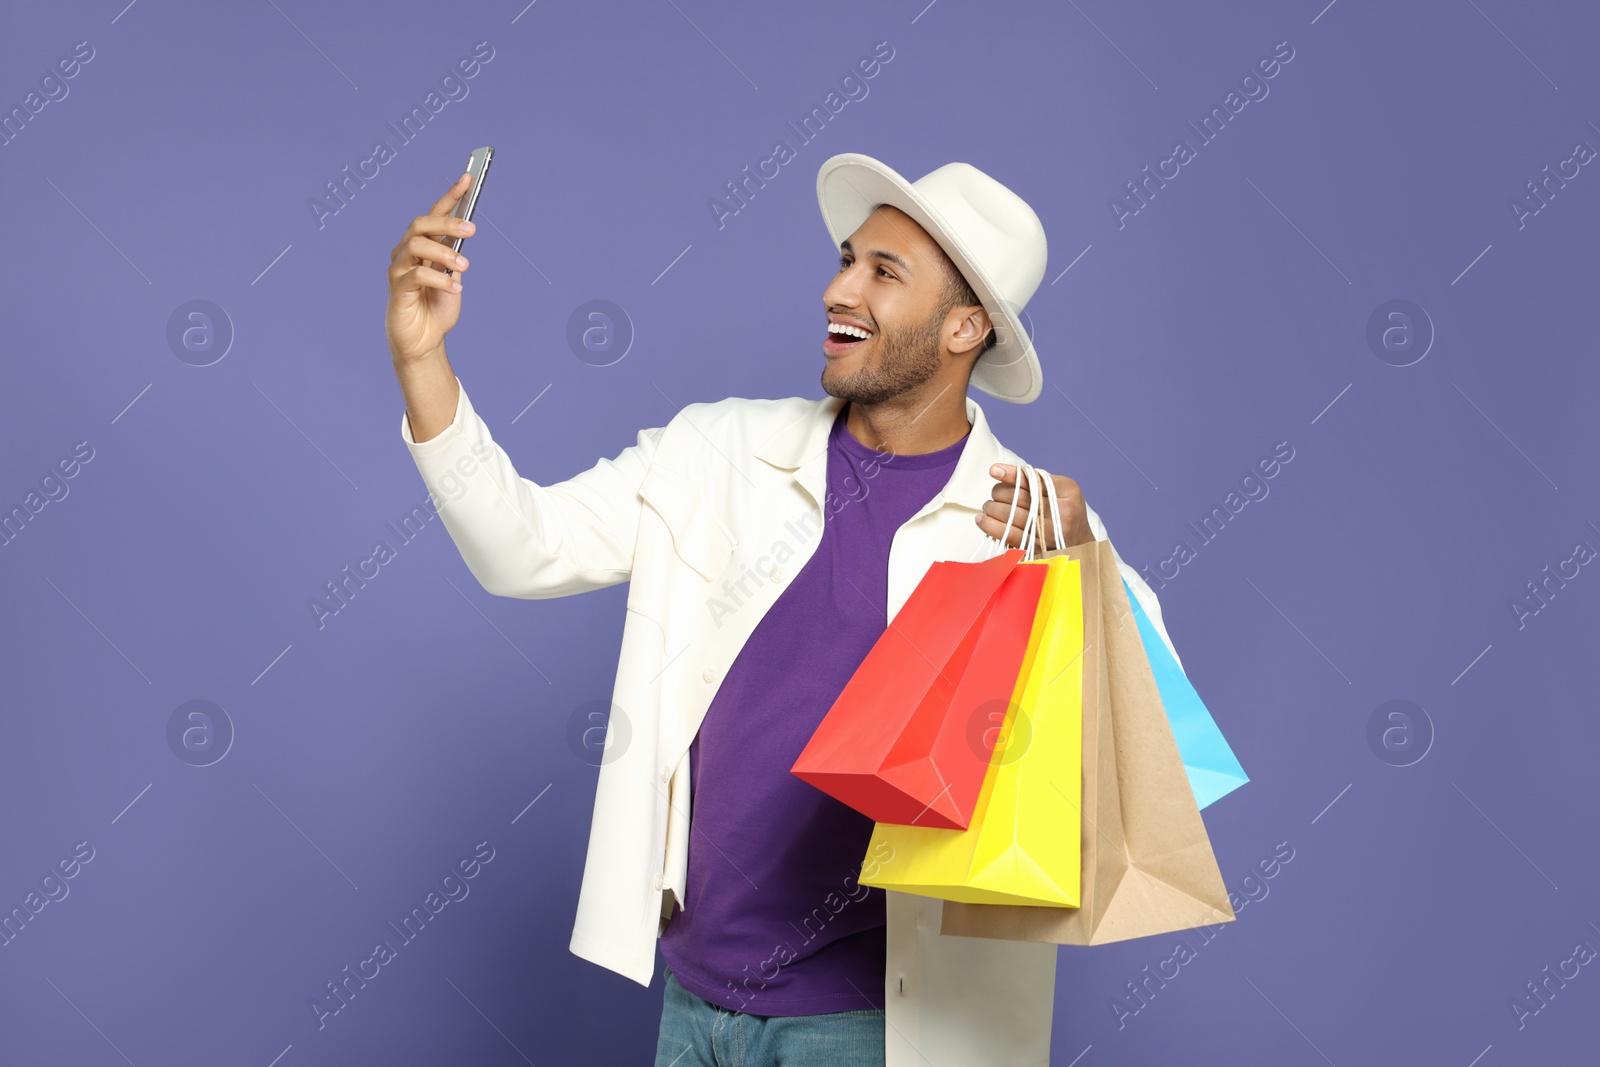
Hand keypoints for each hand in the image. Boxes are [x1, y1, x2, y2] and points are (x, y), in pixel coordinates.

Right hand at [385, 172, 475, 365]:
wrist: (424, 342)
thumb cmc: (436, 308)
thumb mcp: (453, 278)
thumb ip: (455, 256)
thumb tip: (464, 232)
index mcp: (422, 247)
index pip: (433, 214)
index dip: (450, 196)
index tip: (468, 178)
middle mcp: (406, 253)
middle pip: (421, 225)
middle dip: (447, 223)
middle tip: (471, 229)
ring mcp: (399, 270)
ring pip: (416, 246)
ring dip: (444, 253)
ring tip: (464, 268)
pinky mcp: (398, 290)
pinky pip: (415, 275)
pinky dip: (439, 279)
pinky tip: (455, 288)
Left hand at [977, 463, 1092, 551]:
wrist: (1079, 543)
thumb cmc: (1064, 511)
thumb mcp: (1059, 489)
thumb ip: (1034, 479)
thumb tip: (998, 471)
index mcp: (1068, 492)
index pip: (1034, 481)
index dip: (1012, 476)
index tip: (994, 471)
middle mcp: (1062, 514)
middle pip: (1019, 499)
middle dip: (999, 494)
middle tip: (993, 494)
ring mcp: (1050, 534)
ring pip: (1012, 518)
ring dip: (992, 511)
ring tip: (987, 507)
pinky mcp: (1039, 550)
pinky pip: (1010, 537)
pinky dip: (993, 528)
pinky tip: (984, 522)